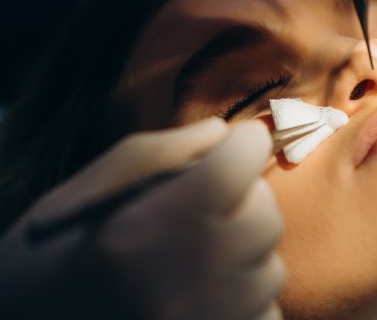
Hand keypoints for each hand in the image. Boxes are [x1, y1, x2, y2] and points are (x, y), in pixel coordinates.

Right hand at [0, 118, 284, 319]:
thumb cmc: (49, 258)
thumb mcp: (82, 194)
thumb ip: (159, 153)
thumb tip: (222, 132)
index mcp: (149, 228)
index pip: (238, 166)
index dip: (242, 146)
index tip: (234, 146)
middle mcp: (189, 280)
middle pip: (265, 215)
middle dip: (245, 199)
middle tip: (210, 204)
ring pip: (270, 266)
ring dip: (244, 252)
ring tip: (195, 257)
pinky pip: (266, 311)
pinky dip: (246, 296)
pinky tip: (205, 293)